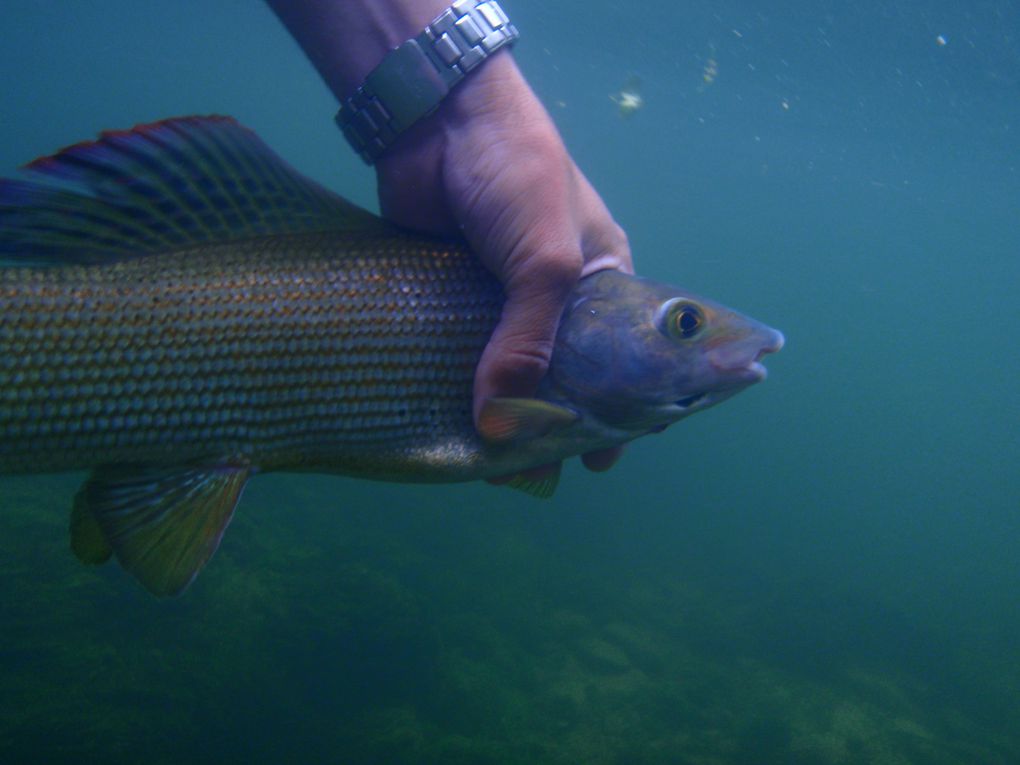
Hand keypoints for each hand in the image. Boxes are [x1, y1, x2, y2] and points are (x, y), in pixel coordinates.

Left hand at [376, 54, 632, 473]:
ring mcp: (501, 301)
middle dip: (552, 424)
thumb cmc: (518, 177)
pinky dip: (456, 389)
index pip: (624, 360)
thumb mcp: (544, 261)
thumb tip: (501, 428)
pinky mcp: (453, 300)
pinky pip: (459, 355)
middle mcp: (556, 299)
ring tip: (490, 468)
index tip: (600, 458)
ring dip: (501, 415)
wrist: (437, 120)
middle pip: (560, 377)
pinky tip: (447, 426)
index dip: (620, 410)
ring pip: (506, 372)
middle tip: (535, 475)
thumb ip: (528, 343)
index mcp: (602, 284)